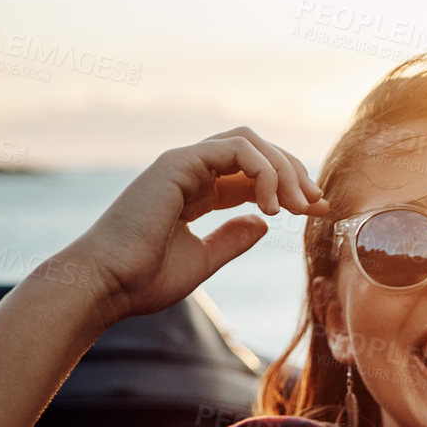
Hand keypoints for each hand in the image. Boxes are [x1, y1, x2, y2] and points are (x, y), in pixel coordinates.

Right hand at [63, 127, 326, 326]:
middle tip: (317, 204)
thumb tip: (264, 223)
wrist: (107, 285)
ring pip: (249, 142)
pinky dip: (262, 171)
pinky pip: (236, 149)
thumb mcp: (203, 259)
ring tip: (299, 206)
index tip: (318, 210)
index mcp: (196, 192)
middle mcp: (191, 172)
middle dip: (293, 172)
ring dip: (283, 169)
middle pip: (256, 150)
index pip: (253, 175)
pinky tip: (272, 204)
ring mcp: (183, 164)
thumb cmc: (144, 279)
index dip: (289, 188)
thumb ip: (233, 238)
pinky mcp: (178, 163)